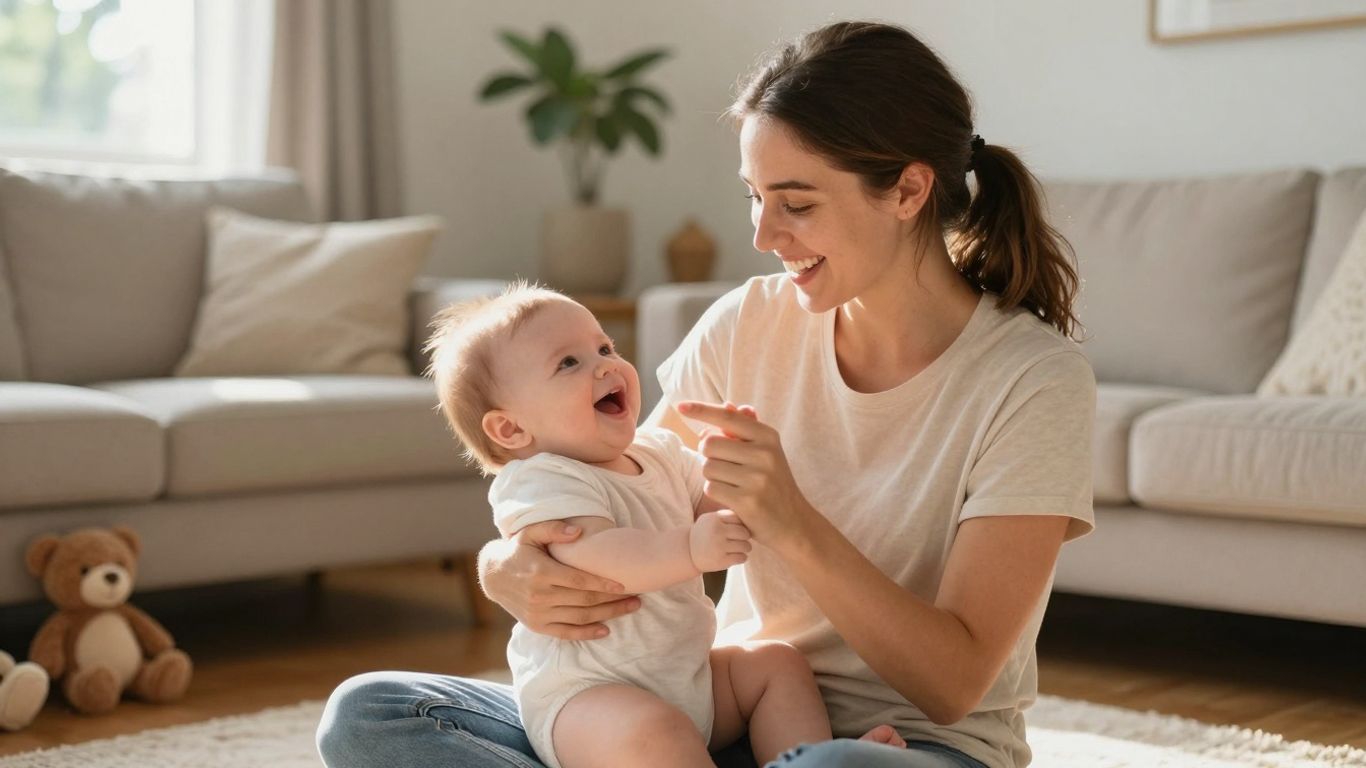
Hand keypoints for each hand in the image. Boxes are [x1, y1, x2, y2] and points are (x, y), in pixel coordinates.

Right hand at [479, 520, 640, 639]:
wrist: (494, 576)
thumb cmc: (518, 550)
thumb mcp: (530, 532)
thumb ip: (554, 529)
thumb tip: (577, 533)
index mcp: (540, 572)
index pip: (578, 580)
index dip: (603, 583)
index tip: (624, 584)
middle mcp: (540, 596)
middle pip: (584, 601)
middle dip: (613, 600)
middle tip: (637, 597)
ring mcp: (538, 614)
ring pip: (579, 617)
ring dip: (608, 615)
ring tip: (630, 609)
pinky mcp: (537, 626)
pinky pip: (566, 633)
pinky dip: (586, 633)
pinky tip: (606, 630)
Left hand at [679, 401, 816, 552]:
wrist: (794, 522)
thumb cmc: (773, 482)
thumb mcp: (766, 451)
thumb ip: (745, 428)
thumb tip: (726, 404)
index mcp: (768, 436)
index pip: (727, 417)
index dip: (701, 410)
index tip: (681, 406)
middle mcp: (764, 454)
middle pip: (709, 444)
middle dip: (709, 455)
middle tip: (725, 465)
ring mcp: (757, 479)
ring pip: (707, 467)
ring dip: (712, 476)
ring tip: (732, 483)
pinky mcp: (747, 501)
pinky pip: (711, 487)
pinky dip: (715, 492)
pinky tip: (732, 497)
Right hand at [689, 510, 752, 571]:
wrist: (687, 552)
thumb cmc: (704, 533)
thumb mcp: (710, 519)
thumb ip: (726, 515)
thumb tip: (749, 513)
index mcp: (715, 519)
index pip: (739, 518)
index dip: (741, 524)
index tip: (738, 528)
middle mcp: (717, 532)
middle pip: (745, 532)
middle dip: (746, 536)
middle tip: (742, 539)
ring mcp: (719, 547)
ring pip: (746, 546)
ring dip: (746, 548)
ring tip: (740, 548)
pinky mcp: (721, 561)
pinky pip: (742, 557)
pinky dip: (742, 557)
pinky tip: (736, 556)